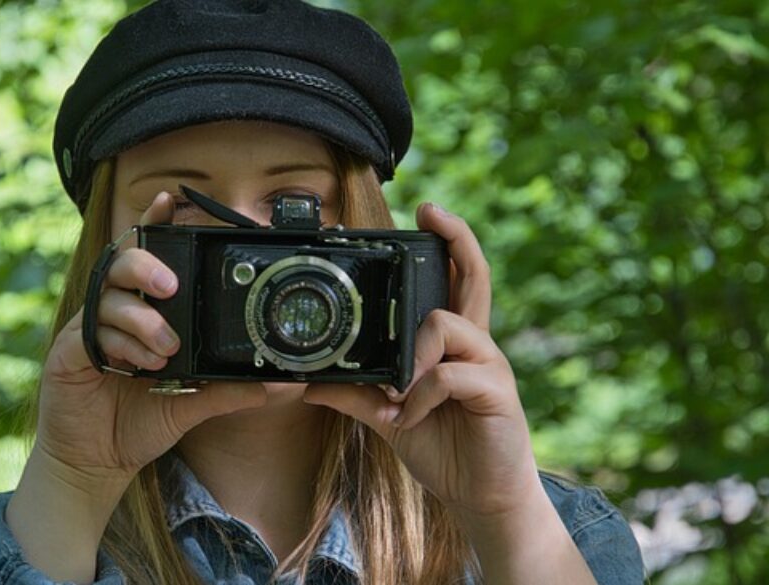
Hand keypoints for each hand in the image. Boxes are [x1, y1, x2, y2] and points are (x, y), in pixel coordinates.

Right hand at [35, 191, 267, 487]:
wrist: (97, 461)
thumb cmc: (138, 420)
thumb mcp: (191, 404)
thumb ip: (229, 389)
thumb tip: (278, 385)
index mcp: (140, 312)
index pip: (145, 258)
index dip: (155, 226)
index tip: (172, 201)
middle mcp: (113, 312)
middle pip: (122, 262)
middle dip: (147, 266)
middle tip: (172, 288)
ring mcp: (87, 330)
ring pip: (108, 297)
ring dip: (142, 319)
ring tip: (166, 349)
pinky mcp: (68, 354)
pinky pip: (90, 333)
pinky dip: (119, 343)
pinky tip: (138, 364)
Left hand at [304, 203, 537, 518]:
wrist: (481, 497)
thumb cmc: (443, 447)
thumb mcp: (390, 417)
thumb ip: (357, 395)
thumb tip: (310, 382)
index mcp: (453, 345)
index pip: (455, 281)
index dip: (447, 244)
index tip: (426, 211)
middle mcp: (475, 346)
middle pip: (475, 277)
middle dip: (456, 237)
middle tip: (431, 210)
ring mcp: (489, 366)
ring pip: (447, 324)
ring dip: (413, 356)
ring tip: (399, 391)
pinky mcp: (496, 392)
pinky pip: (448, 376)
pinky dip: (419, 396)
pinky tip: (410, 417)